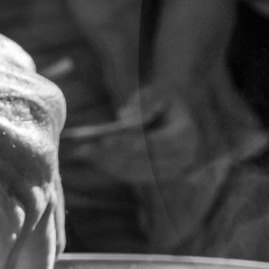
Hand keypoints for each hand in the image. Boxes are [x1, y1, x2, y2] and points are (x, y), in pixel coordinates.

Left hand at [67, 83, 201, 186]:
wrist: (173, 113)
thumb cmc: (162, 98)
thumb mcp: (157, 90)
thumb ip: (144, 100)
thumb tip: (123, 117)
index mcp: (186, 134)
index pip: (159, 142)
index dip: (133, 142)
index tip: (107, 139)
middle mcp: (182, 158)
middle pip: (143, 160)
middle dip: (113, 154)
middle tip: (85, 148)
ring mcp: (170, 171)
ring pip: (134, 170)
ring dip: (108, 162)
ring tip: (82, 152)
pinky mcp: (156, 178)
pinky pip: (131, 175)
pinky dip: (111, 166)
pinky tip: (91, 157)